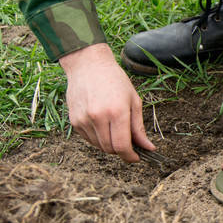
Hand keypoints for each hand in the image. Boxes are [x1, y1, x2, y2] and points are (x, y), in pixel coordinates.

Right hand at [58, 43, 154, 162]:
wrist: (87, 65)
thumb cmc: (115, 80)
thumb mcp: (133, 101)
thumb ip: (139, 128)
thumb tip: (148, 147)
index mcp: (116, 112)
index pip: (122, 146)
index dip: (130, 156)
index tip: (136, 157)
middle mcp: (97, 117)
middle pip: (110, 149)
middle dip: (121, 151)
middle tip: (129, 143)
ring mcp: (83, 119)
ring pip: (99, 146)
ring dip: (109, 144)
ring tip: (115, 129)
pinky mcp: (74, 120)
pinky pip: (88, 139)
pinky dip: (98, 139)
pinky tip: (103, 125)